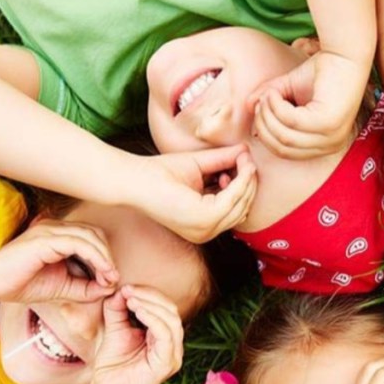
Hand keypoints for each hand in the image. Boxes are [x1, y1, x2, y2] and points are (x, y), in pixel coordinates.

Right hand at [0, 219, 117, 303]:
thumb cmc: (22, 284)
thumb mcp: (63, 288)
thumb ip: (86, 288)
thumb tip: (110, 287)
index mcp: (58, 236)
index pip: (92, 238)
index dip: (106, 257)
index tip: (111, 280)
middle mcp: (55, 228)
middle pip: (95, 234)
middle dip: (108, 256)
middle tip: (113, 278)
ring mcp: (50, 230)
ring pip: (90, 236)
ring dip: (105, 257)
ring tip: (110, 277)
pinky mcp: (45, 238)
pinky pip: (78, 243)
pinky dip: (95, 257)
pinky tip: (102, 272)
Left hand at [87, 286, 183, 383]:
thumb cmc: (112, 365)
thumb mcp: (114, 329)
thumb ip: (118, 309)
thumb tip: (121, 289)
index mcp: (163, 337)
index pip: (165, 308)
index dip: (148, 294)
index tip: (127, 288)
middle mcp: (173, 345)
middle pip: (171, 311)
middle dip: (150, 296)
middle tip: (129, 291)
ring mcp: (173, 355)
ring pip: (172, 320)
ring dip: (151, 305)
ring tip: (131, 300)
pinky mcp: (167, 364)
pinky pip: (166, 336)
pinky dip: (153, 319)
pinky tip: (138, 311)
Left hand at [132, 145, 257, 242]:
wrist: (135, 178)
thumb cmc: (159, 173)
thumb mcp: (200, 166)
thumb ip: (222, 161)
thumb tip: (246, 151)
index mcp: (202, 225)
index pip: (235, 209)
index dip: (244, 185)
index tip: (243, 162)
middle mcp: (205, 233)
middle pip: (242, 208)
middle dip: (249, 182)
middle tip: (247, 159)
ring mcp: (205, 230)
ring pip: (241, 204)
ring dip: (246, 179)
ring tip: (243, 159)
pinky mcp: (204, 219)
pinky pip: (233, 199)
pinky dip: (240, 180)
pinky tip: (239, 165)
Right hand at [247, 51, 370, 159]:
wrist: (344, 53)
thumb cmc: (320, 71)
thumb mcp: (288, 90)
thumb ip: (269, 100)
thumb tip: (249, 107)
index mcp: (324, 144)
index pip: (285, 152)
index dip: (266, 133)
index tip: (259, 108)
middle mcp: (330, 145)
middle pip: (282, 148)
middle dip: (264, 124)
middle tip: (261, 100)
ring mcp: (332, 136)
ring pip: (284, 136)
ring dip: (269, 114)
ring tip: (269, 94)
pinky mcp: (329, 123)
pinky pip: (291, 122)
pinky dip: (277, 106)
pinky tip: (276, 92)